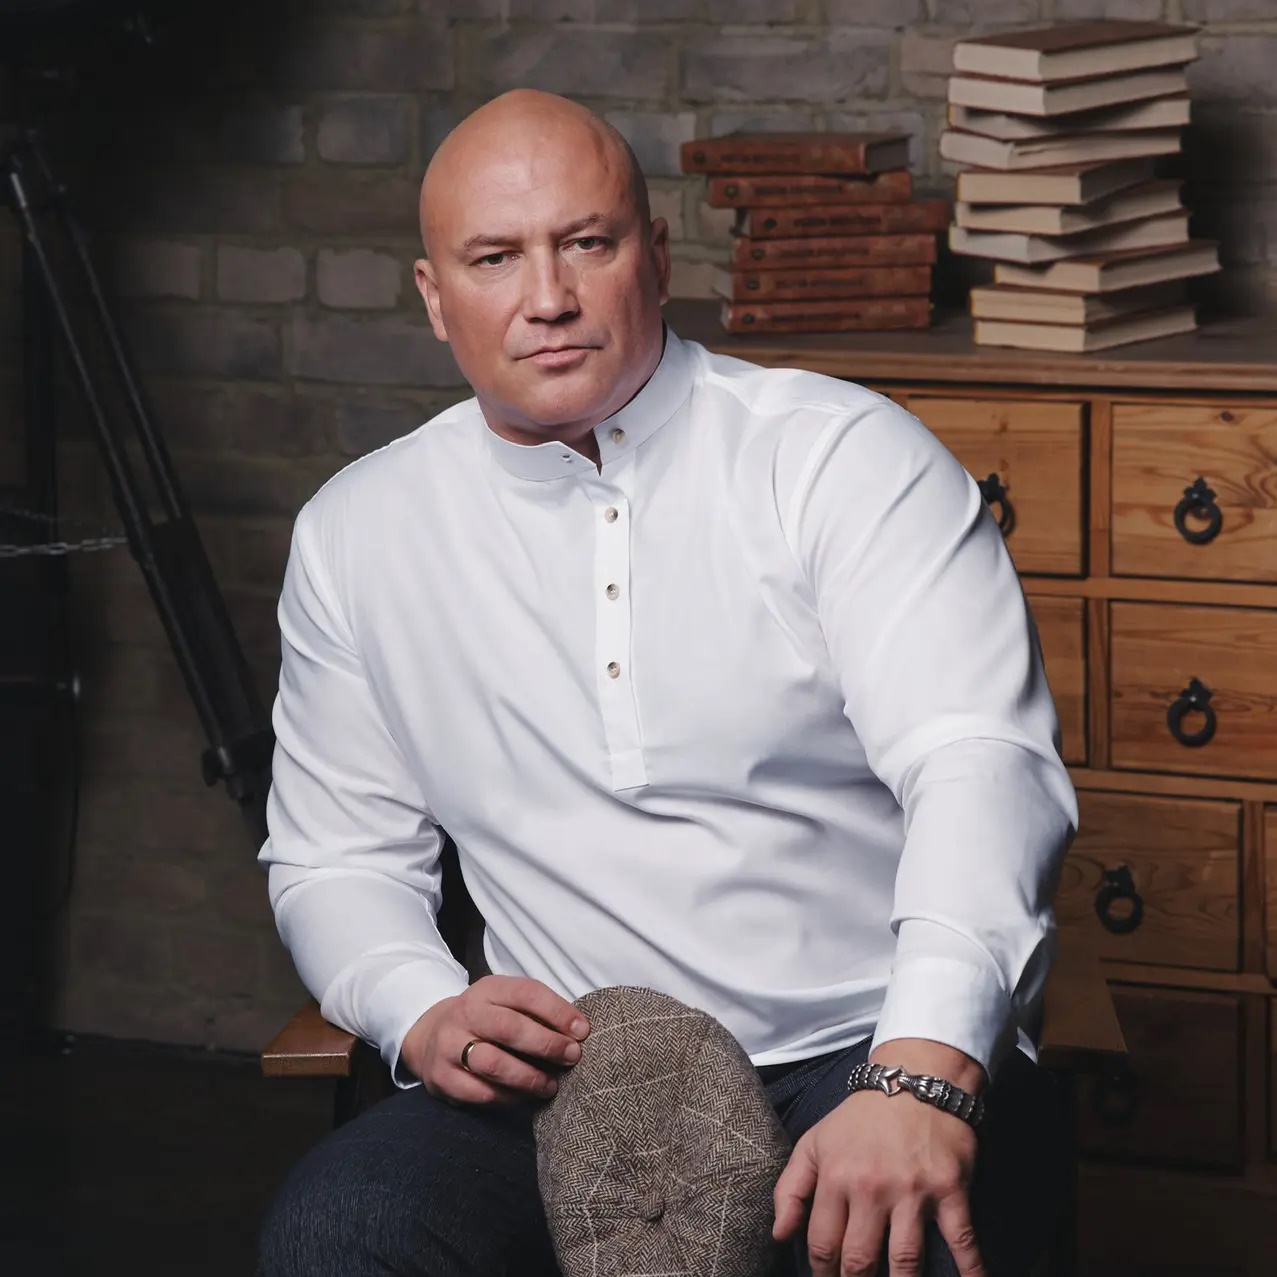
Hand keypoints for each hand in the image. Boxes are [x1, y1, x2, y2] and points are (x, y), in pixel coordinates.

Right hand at [399, 974, 589, 1104]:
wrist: (431, 1036)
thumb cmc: (486, 1020)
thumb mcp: (505, 1002)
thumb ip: (536, 1013)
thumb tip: (578, 1031)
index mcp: (487, 989)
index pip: (526, 993)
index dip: (558, 1011)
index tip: (582, 1030)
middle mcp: (465, 1014)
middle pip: (510, 1028)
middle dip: (547, 1044)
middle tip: (572, 1057)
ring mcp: (450, 1046)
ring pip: (494, 1064)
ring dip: (529, 1077)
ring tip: (551, 1085)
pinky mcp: (443, 1078)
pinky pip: (481, 1093)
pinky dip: (509, 1098)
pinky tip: (524, 1097)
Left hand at [772, 1040, 985, 1276]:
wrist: (913, 1081)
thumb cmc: (860, 1120)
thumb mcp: (814, 1143)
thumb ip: (790, 1188)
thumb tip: (780, 1236)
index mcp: (836, 1177)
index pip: (823, 1244)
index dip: (822, 1273)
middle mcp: (872, 1188)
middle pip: (860, 1260)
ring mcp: (913, 1192)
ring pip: (905, 1261)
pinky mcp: (950, 1191)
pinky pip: (962, 1242)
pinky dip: (971, 1272)